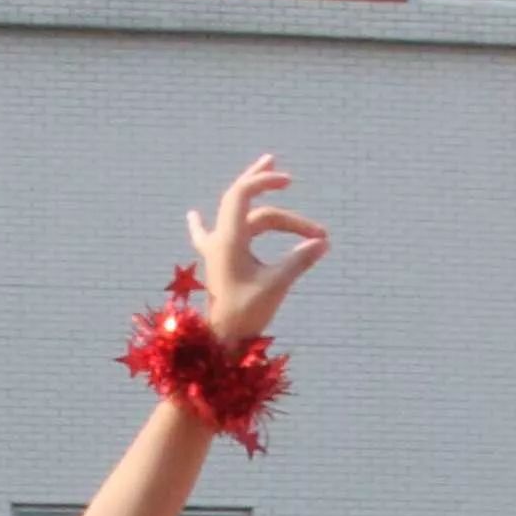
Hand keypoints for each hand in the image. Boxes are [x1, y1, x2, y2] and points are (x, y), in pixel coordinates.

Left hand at [192, 153, 328, 343]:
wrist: (220, 340)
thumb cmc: (246, 314)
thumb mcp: (276, 284)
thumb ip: (299, 260)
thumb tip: (323, 242)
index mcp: (228, 239)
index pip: (243, 195)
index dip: (265, 183)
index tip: (290, 183)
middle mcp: (219, 239)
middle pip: (243, 201)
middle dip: (262, 183)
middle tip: (285, 174)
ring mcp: (215, 250)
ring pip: (241, 218)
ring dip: (265, 210)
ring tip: (280, 186)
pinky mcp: (216, 263)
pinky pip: (206, 236)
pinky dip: (200, 224)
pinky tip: (192, 216)